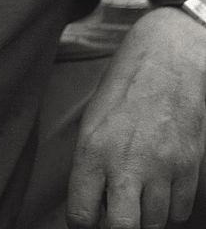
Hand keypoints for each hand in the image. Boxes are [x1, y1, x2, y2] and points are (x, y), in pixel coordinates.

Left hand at [66, 9, 205, 228]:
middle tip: (117, 214)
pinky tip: (162, 184)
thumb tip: (92, 207)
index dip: (83, 224)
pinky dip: (171, 206)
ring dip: (145, 217)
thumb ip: (90, 166)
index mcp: (93, 149)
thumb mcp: (93, 121)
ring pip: (155, 224)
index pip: (81, 214)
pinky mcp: (189, 165)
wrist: (167, 58)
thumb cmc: (124, 87)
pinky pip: (180, 211)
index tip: (89, 219)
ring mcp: (162, 166)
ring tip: (139, 192)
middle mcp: (127, 162)